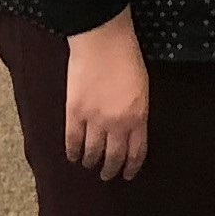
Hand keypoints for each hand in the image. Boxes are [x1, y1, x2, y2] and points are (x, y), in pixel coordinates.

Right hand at [65, 12, 150, 180]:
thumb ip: (137, 113)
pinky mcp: (74, 113)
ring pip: (92, 152)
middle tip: (108, 175)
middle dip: (111, 170)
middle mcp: (118, 124)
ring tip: (90, 165)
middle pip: (114, 157)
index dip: (131, 166)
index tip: (128, 174)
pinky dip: (73, 152)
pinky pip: (73, 141)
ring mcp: (94, 120)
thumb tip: (130, 132)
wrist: (103, 40)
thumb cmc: (126, 58)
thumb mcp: (142, 89)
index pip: (136, 152)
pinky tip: (73, 156)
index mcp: (139, 117)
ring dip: (91, 162)